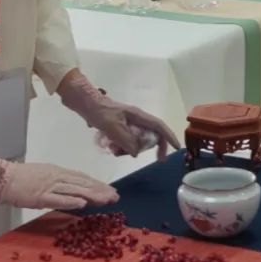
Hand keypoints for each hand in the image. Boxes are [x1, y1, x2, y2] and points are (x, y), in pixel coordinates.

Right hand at [0, 150, 118, 209]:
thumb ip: (59, 182)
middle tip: (115, 196)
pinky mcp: (40, 196)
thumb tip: (74, 189)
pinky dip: (71, 201)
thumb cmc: (22, 177)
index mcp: (59, 172)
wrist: (2, 177)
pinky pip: (58, 199)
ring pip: (75, 190)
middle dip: (100, 190)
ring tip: (107, 199)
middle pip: (83, 183)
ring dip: (92, 195)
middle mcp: (58, 177)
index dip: (97, 184)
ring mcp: (50, 186)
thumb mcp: (45, 175)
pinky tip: (83, 204)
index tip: (110, 190)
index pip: (82, 178)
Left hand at [57, 71, 180, 159]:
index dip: (169, 137)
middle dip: (146, 147)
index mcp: (138, 116)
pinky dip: (121, 146)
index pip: (159, 127)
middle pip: (150, 135)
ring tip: (115, 151)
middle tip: (145, 159)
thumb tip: (137, 153)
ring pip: (137, 139)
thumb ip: (127, 141)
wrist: (84, 102)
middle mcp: (136, 119)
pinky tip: (111, 147)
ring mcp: (128, 122)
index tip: (176, 149)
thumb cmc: (99, 112)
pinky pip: (127, 139)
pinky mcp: (119, 125)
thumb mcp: (113, 128)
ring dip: (130, 148)